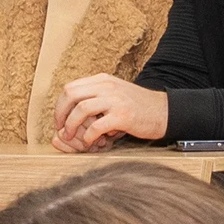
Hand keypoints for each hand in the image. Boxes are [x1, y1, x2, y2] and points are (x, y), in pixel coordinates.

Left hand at [50, 73, 168, 150]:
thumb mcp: (115, 93)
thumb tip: (73, 108)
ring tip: (72, 137)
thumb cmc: (137, 107)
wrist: (163, 112)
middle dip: (61, 114)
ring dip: (72, 125)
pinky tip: (90, 142)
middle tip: (61, 128)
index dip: (60, 105)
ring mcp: (115, 101)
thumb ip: (96, 96)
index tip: (60, 119)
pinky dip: (89, 136)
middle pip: (71, 95)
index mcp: (103, 81)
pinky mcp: (123, 116)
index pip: (71, 88)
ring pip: (81, 109)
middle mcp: (107, 87)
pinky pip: (97, 126)